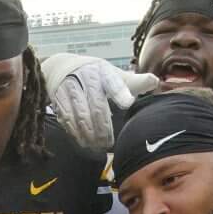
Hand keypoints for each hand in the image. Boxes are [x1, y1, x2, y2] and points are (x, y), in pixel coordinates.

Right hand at [40, 53, 160, 152]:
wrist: (60, 67)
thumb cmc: (94, 74)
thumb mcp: (112, 74)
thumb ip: (132, 82)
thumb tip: (154, 81)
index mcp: (103, 71)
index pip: (113, 81)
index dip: (120, 92)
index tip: (128, 103)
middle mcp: (85, 77)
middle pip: (96, 105)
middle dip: (103, 126)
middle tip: (109, 143)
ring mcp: (70, 87)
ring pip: (81, 114)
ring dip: (90, 133)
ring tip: (98, 146)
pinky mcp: (58, 98)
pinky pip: (67, 118)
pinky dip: (76, 132)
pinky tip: (83, 142)